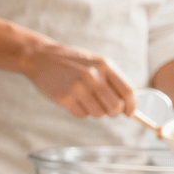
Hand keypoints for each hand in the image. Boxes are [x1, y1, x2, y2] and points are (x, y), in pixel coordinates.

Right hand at [20, 42, 135, 118]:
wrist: (41, 58)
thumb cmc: (72, 62)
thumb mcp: (95, 62)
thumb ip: (111, 79)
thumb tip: (127, 105)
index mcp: (104, 65)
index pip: (127, 91)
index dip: (132, 105)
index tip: (131, 113)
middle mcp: (92, 76)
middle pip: (115, 106)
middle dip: (113, 112)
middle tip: (107, 109)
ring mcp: (77, 88)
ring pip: (98, 113)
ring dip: (95, 111)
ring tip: (85, 99)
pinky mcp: (64, 98)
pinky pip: (82, 115)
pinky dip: (80, 111)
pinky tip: (73, 100)